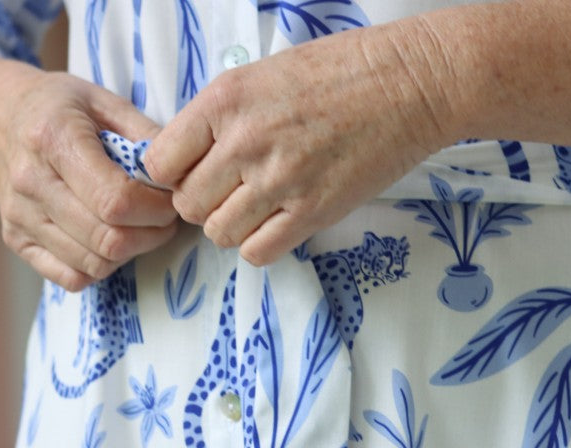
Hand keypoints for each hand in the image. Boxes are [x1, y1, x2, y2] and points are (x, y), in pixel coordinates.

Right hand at [0, 67, 177, 290]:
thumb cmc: (58, 107)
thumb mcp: (103, 100)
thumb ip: (145, 134)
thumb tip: (181, 173)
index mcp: (54, 139)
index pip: (115, 200)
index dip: (156, 209)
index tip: (171, 199)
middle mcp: (30, 183)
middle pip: (107, 239)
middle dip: (151, 234)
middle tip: (164, 218)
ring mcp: (20, 217)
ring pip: (93, 264)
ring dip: (130, 253)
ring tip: (140, 227)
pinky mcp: (16, 241)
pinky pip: (70, 278)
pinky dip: (99, 267)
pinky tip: (107, 239)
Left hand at [144, 22, 452, 265]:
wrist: (411, 83)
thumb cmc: (338, 71)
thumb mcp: (261, 75)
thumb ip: (218, 118)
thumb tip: (183, 160)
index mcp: (225, 101)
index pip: (159, 163)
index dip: (171, 174)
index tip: (192, 171)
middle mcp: (245, 142)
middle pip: (186, 205)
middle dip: (201, 202)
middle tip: (229, 189)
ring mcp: (279, 180)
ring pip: (218, 233)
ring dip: (231, 224)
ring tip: (257, 203)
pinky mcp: (312, 211)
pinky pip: (257, 252)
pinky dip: (260, 244)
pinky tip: (278, 220)